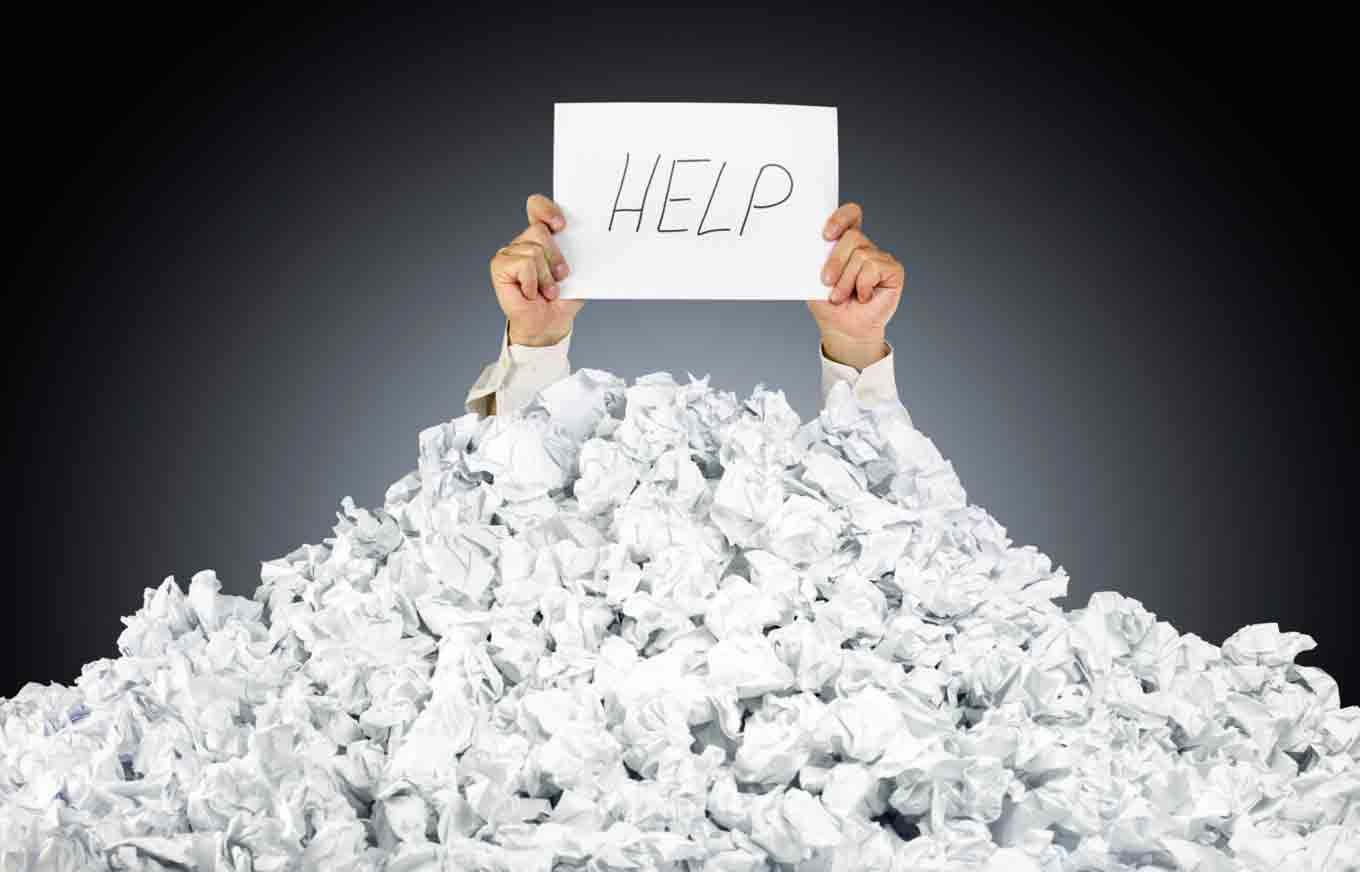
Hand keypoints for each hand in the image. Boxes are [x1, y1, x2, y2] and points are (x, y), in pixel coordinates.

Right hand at [489, 194, 583, 346]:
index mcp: (543, 236)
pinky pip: (523, 264)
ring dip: (546, 277)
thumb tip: (595, 242)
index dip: (547, 209)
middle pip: (540, 230)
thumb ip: (580, 254)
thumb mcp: (579, 273)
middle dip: (556, 257)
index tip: (562, 225)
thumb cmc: (563, 298)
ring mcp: (510, 252)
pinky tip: (531, 293)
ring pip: (534, 251)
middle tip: (561, 277)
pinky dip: (533, 283)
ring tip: (547, 290)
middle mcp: (524, 240)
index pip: (537, 207)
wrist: (550, 323)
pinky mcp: (500, 265)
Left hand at [806, 202, 905, 369]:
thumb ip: (813, 260)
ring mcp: (880, 258)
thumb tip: (804, 245)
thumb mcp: (812, 280)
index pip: (851, 215)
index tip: (826, 235)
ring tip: (841, 297)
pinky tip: (863, 297)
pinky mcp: (893, 271)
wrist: (842, 328)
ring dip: (846, 281)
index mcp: (845, 244)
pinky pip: (874, 268)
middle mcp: (865, 247)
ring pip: (861, 256)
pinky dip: (862, 286)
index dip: (840, 218)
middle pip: (853, 237)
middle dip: (836, 261)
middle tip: (826, 282)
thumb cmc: (827, 304)